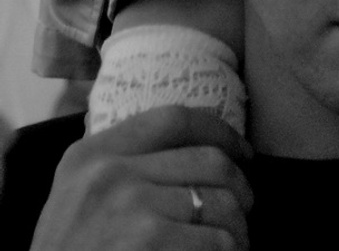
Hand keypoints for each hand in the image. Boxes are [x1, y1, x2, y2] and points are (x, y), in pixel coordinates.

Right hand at [30, 106, 253, 250]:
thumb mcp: (75, 193)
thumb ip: (116, 161)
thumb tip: (184, 140)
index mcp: (92, 153)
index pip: (175, 119)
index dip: (219, 130)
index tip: (242, 150)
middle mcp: (111, 172)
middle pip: (209, 160)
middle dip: (239, 187)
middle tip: (244, 209)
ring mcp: (130, 207)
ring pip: (220, 203)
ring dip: (238, 228)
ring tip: (234, 242)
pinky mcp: (148, 242)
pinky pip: (215, 242)